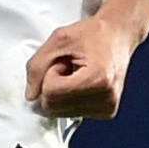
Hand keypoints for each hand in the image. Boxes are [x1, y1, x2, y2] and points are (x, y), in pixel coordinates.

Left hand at [26, 8, 141, 120]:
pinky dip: (70, 99)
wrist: (118, 35)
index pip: (51, 94)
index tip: (64, 61)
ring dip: (61, 93)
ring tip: (77, 74)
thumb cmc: (92, 34)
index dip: (50, 74)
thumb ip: (37, 66)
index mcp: (98, 79)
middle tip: (69, 67)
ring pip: (60, 113)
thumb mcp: (58, 40)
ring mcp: (107, 109)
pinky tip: (82, 83)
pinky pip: (71, 113)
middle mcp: (106, 98)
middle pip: (54, 107)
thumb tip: (30, 96)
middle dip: (54, 86)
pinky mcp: (106, 113)